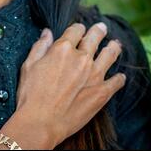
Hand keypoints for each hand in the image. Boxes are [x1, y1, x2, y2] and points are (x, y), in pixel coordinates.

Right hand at [15, 22, 124, 148]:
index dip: (78, 27)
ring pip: (109, 55)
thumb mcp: (29, 65)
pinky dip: (119, 78)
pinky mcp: (102, 92)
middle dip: (98, 31)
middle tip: (102, 28)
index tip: (80, 29)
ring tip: (116, 44)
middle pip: (94, 38)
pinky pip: (116, 81)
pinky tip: (121, 77)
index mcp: (62, 49)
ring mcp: (94, 75)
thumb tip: (47, 32)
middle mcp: (81, 58)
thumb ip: (40, 46)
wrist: (40, 122)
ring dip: (113, 47)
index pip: (75, 30)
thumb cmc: (31, 94)